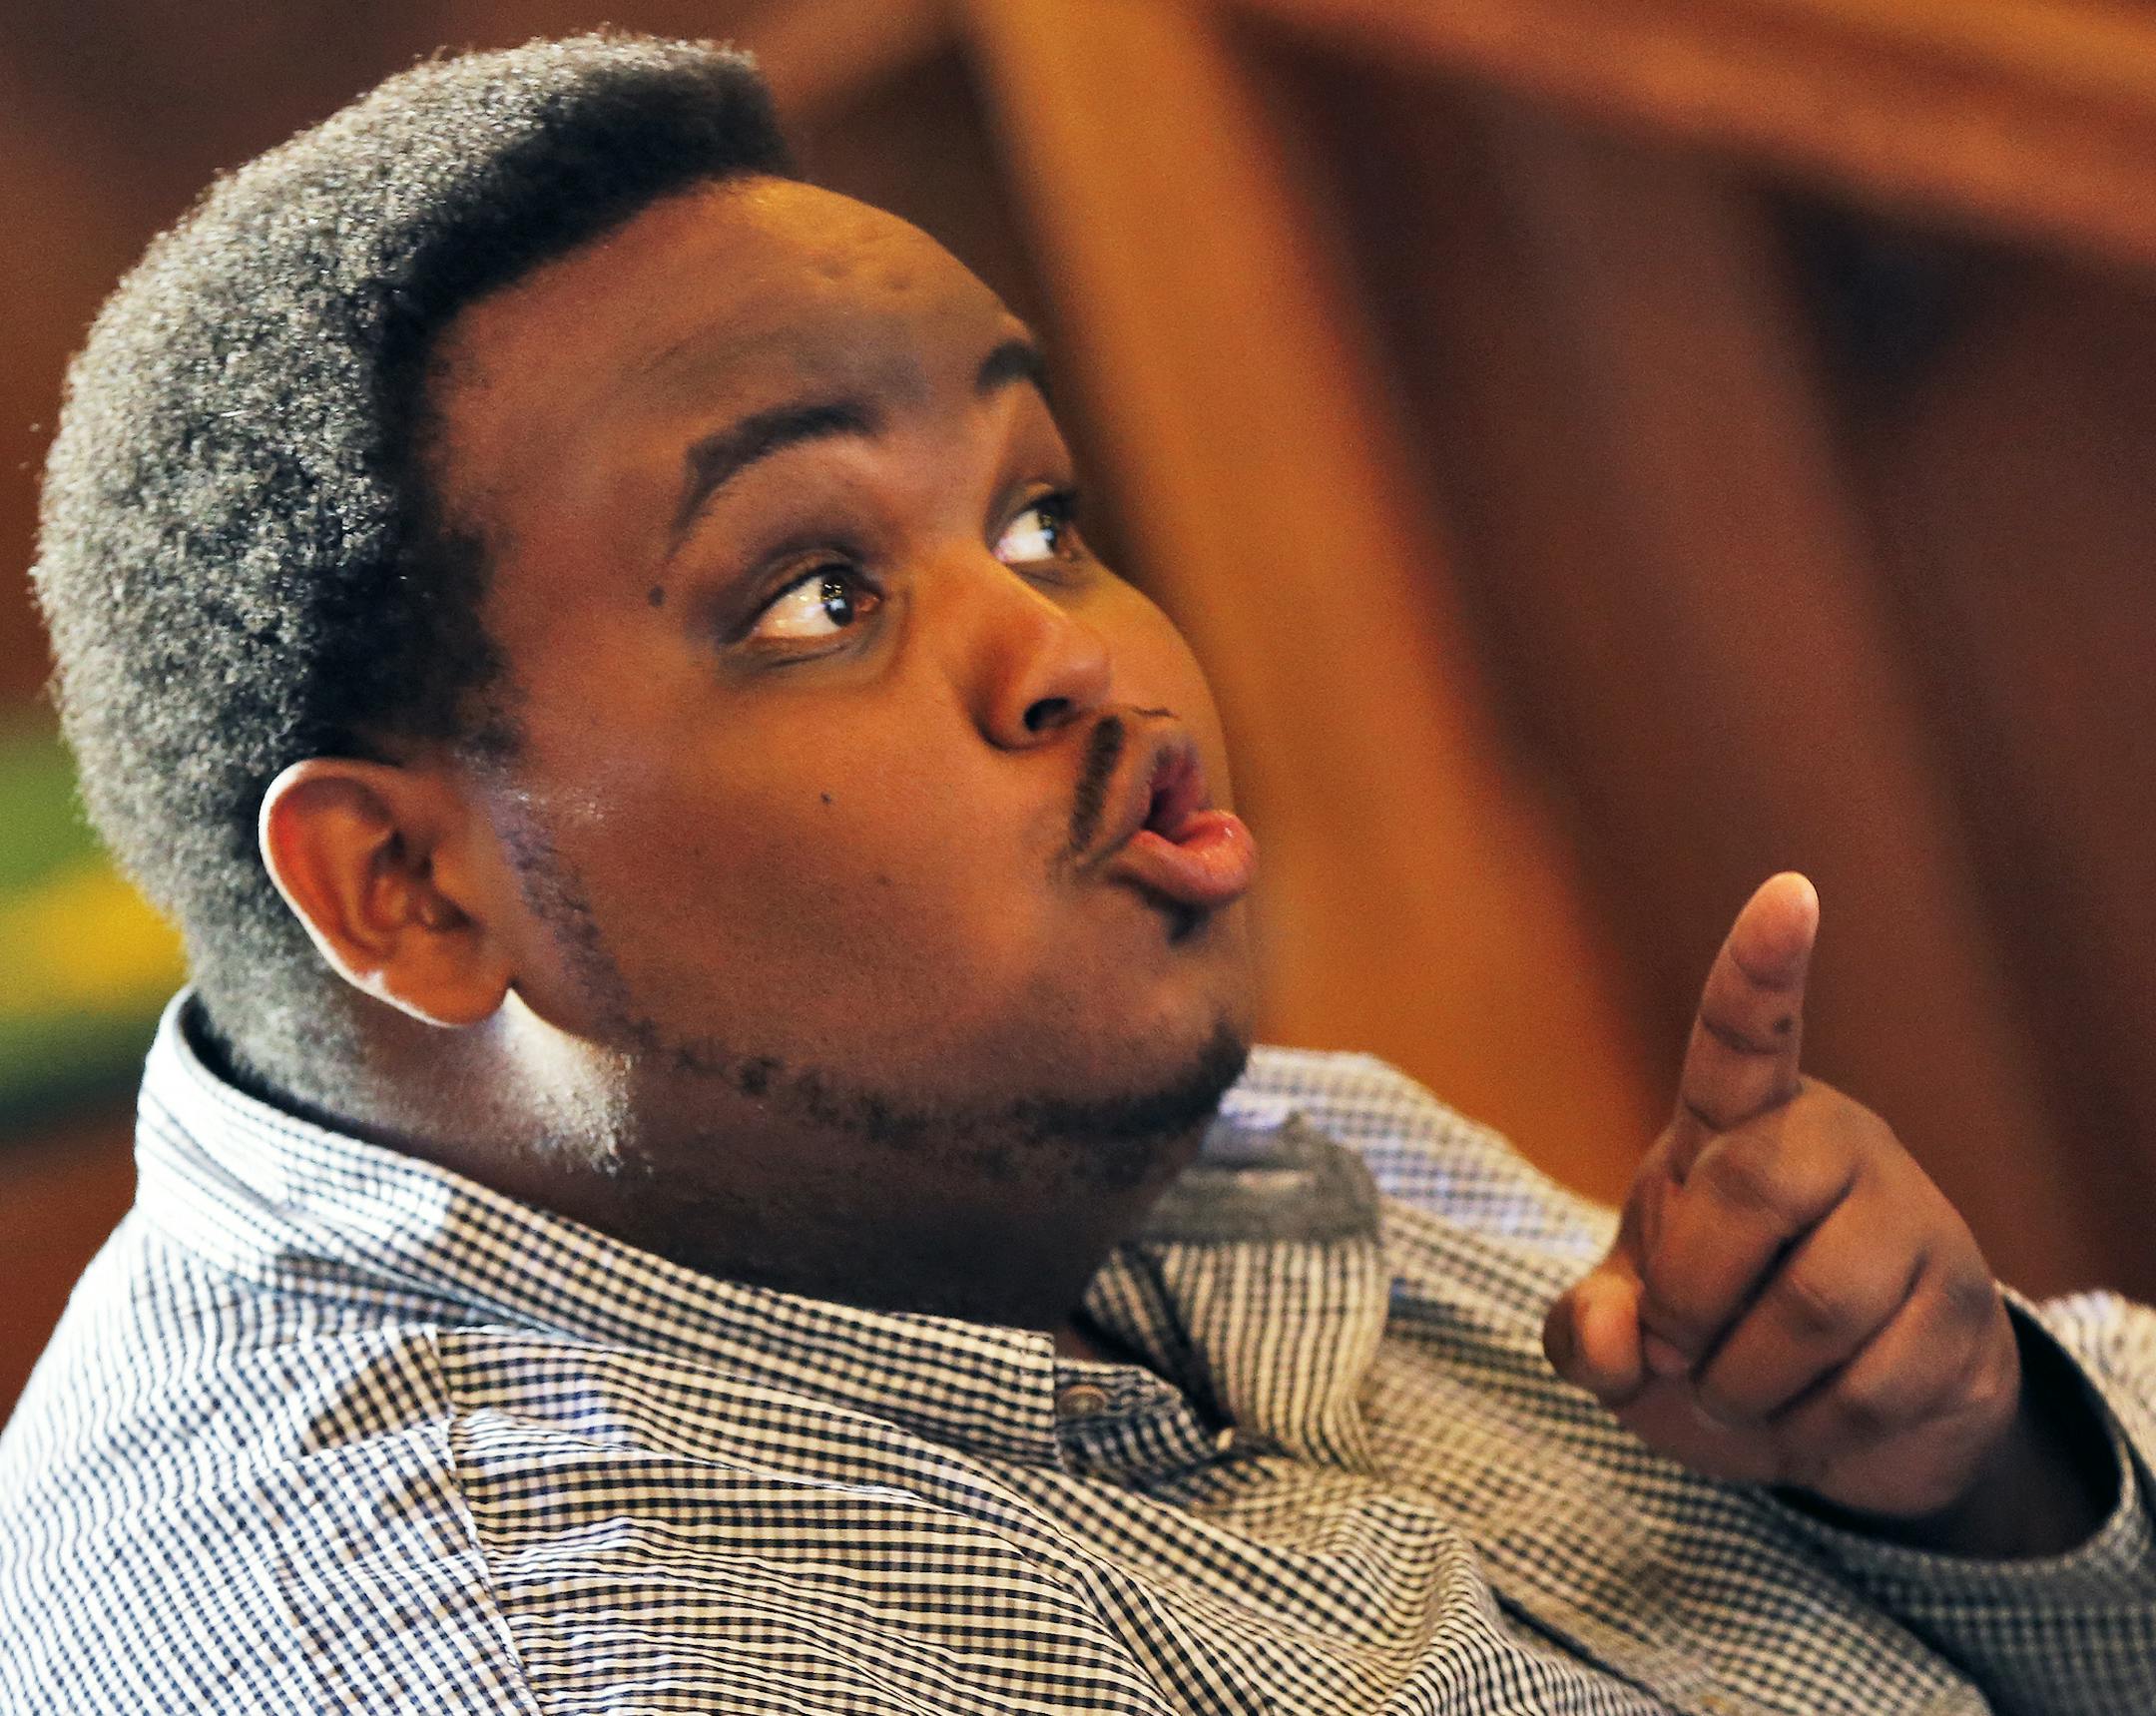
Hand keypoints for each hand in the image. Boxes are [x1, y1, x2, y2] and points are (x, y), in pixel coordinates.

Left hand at [1543, 874, 2057, 1531]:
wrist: (1840, 1418)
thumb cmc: (1715, 1336)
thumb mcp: (1624, 1336)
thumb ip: (1586, 1332)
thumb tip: (1615, 1338)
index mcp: (1738, 1126)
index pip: (1746, 1035)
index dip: (1761, 971)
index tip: (1789, 894)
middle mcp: (1835, 1147)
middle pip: (1752, 1192)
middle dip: (1687, 1297)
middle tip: (1675, 1345)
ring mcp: (1910, 1223)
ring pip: (1816, 1304)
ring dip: (1745, 1382)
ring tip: (1737, 1388)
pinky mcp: (1966, 1312)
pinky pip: (1872, 1386)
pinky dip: (1810, 1430)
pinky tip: (1811, 1416)